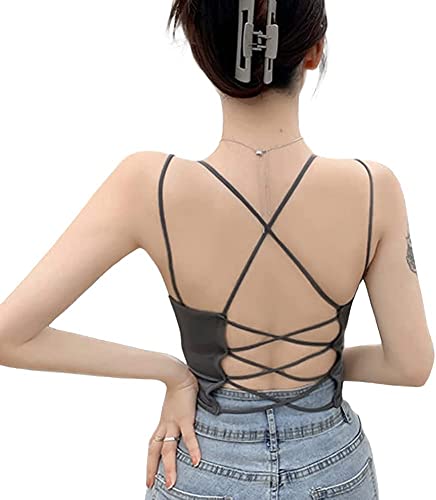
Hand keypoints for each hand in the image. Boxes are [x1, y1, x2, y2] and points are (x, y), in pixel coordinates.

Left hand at [146, 367, 200, 489]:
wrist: (177, 373)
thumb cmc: (179, 385)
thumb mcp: (175, 404)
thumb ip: (178, 412)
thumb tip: (183, 412)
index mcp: (163, 422)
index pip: (153, 445)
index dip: (150, 461)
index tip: (149, 477)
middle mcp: (166, 424)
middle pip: (156, 450)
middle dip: (153, 468)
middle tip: (150, 485)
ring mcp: (175, 422)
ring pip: (169, 448)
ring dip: (170, 466)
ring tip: (171, 483)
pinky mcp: (186, 417)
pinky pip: (189, 436)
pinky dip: (193, 449)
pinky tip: (197, 461)